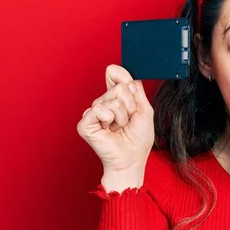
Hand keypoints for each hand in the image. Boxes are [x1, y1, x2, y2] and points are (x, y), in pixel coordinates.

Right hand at [77, 64, 154, 190]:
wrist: (132, 159)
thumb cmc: (138, 138)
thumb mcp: (144, 109)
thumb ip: (135, 89)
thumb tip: (118, 70)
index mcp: (115, 98)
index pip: (115, 74)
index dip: (126, 81)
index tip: (134, 95)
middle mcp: (102, 103)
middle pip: (119, 88)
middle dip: (130, 107)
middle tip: (128, 121)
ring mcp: (93, 113)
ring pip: (113, 99)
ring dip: (123, 116)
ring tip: (120, 127)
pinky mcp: (85, 123)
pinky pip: (99, 109)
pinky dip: (110, 119)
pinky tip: (109, 129)